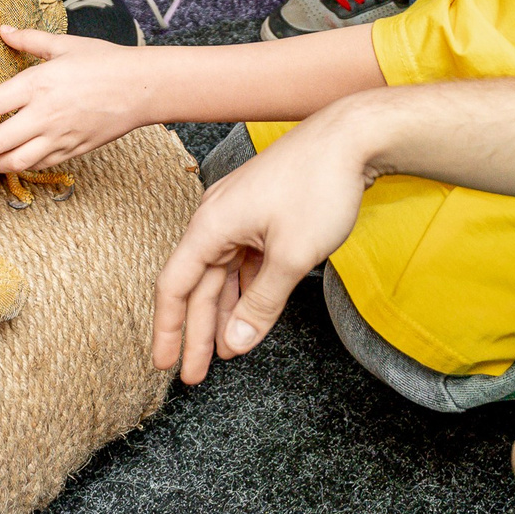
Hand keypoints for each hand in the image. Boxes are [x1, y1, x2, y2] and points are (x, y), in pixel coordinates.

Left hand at [0, 25, 151, 172]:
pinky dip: (17, 164)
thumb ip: (28, 39)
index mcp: (38, 85)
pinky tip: (11, 153)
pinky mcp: (71, 151)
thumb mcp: (64, 44)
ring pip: (12, 163)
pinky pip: (36, 166)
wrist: (142, 88)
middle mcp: (44, 115)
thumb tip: (3, 31)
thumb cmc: (105, 62)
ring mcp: (58, 138)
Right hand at [151, 111, 374, 382]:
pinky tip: (248, 314)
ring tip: (222, 353)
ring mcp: (238, 215)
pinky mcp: (259, 214)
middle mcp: (217, 218)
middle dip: (195, 332)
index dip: (168, 328)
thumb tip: (234, 342)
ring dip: (221, 313)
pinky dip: (244, 290)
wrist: (350, 137)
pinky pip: (243, 261)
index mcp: (212, 225)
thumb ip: (261, 304)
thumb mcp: (291, 256)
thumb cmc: (318, 186)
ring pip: (222, 275)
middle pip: (197, 285)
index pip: (175, 285)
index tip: (164, 364)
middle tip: (195, 375)